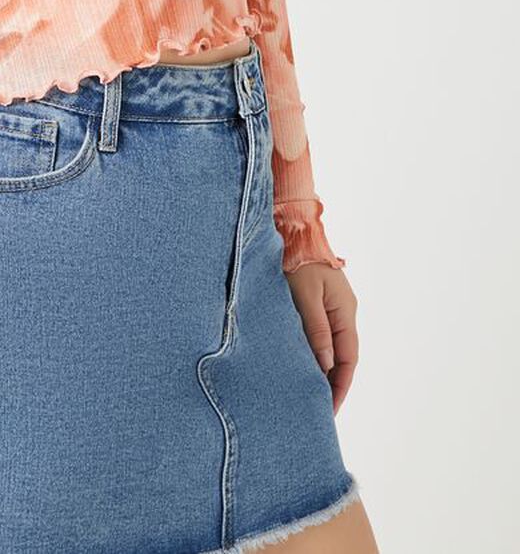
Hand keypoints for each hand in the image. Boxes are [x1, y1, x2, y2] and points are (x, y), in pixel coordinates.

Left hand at [285, 262, 357, 414]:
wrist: (292, 229)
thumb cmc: (297, 259)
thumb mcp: (305, 295)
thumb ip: (316, 329)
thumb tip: (326, 365)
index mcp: (345, 311)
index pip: (348, 359)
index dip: (341, 386)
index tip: (330, 410)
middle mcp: (343, 312)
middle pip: (342, 357)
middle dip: (333, 384)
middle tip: (319, 411)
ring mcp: (332, 307)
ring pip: (331, 347)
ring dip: (323, 371)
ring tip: (309, 395)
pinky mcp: (318, 303)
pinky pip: (321, 335)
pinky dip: (315, 354)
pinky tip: (302, 365)